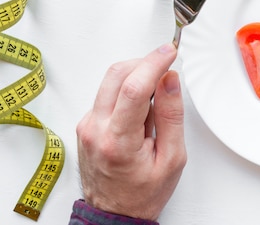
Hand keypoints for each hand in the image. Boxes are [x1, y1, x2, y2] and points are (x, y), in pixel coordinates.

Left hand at [76, 43, 185, 220]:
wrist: (114, 213)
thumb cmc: (144, 192)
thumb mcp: (172, 158)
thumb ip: (171, 116)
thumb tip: (170, 80)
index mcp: (118, 141)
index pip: (134, 88)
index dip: (154, 63)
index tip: (169, 52)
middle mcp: (96, 129)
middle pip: (116, 75)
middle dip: (144, 62)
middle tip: (166, 65)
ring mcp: (87, 125)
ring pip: (110, 80)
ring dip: (136, 75)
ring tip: (156, 96)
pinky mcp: (86, 123)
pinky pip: (107, 93)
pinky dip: (127, 90)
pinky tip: (141, 110)